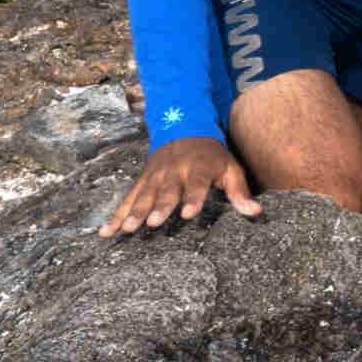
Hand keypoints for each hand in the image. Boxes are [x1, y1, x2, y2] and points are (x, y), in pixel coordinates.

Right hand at [98, 136, 261, 237]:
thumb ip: (239, 192)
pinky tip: (105, 231)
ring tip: (126, 229)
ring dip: (134, 211)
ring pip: (143, 194)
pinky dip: (115, 214)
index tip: (189, 214)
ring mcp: (155, 176)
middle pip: (166, 190)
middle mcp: (175, 171)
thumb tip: (256, 213)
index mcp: (199, 167)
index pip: (197, 184)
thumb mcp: (231, 169)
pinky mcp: (142, 181)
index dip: (193, 198)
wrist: (185, 130)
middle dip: (159, 206)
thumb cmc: (213, 157)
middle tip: (153, 223)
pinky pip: (127, 199)